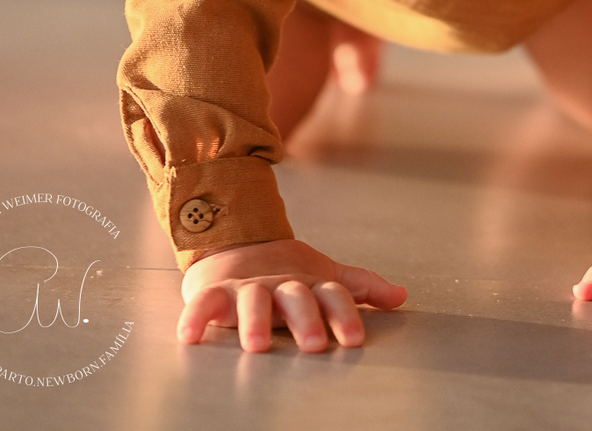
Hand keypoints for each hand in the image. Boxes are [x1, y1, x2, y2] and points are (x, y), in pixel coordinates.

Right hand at [177, 237, 406, 352]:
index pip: (332, 295)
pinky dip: (195, 317)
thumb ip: (360, 288)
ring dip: (255, 321)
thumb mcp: (323, 278)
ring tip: (258, 345)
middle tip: (314, 345)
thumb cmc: (286, 274)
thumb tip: (402, 297)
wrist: (236, 244)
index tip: (355, 340)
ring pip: (252, 300)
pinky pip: (203, 303)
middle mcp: (280, 283)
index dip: (345, 314)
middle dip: (305, 319)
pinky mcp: (214, 291)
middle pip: (295, 297)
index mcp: (308, 283)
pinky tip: (189, 337)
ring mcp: (247, 286)